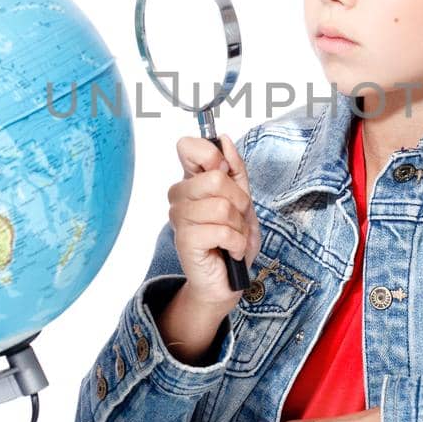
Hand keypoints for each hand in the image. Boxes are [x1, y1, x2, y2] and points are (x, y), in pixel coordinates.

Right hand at [168, 134, 259, 311]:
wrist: (227, 281)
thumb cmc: (231, 240)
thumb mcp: (243, 200)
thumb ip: (235, 170)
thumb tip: (225, 140)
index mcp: (192, 181)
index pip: (188, 147)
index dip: (212, 156)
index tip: (224, 174)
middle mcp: (180, 196)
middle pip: (216, 178)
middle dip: (240, 201)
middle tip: (237, 218)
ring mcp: (179, 218)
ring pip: (222, 206)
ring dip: (239, 226)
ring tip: (234, 236)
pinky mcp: (185, 240)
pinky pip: (222, 230)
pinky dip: (237, 243)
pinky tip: (230, 250)